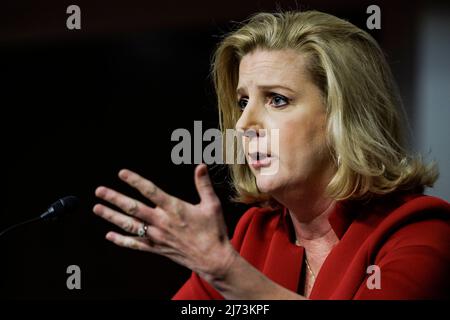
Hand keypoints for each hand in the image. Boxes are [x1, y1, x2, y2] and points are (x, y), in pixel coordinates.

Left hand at [93, 164, 236, 281]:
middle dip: (114, 198)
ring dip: (112, 216)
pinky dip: (121, 240)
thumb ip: (203, 185)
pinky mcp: (157, 248)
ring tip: (97, 208)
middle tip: (99, 191)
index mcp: (174, 208)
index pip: (150, 190)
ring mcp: (157, 236)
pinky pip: (135, 244)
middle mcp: (161, 222)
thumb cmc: (214, 231)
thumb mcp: (212, 205)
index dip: (135, 180)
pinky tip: (109, 235)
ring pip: (129, 225)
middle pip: (133, 207)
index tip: (122, 173)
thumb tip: (201, 166)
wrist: (213, 259)